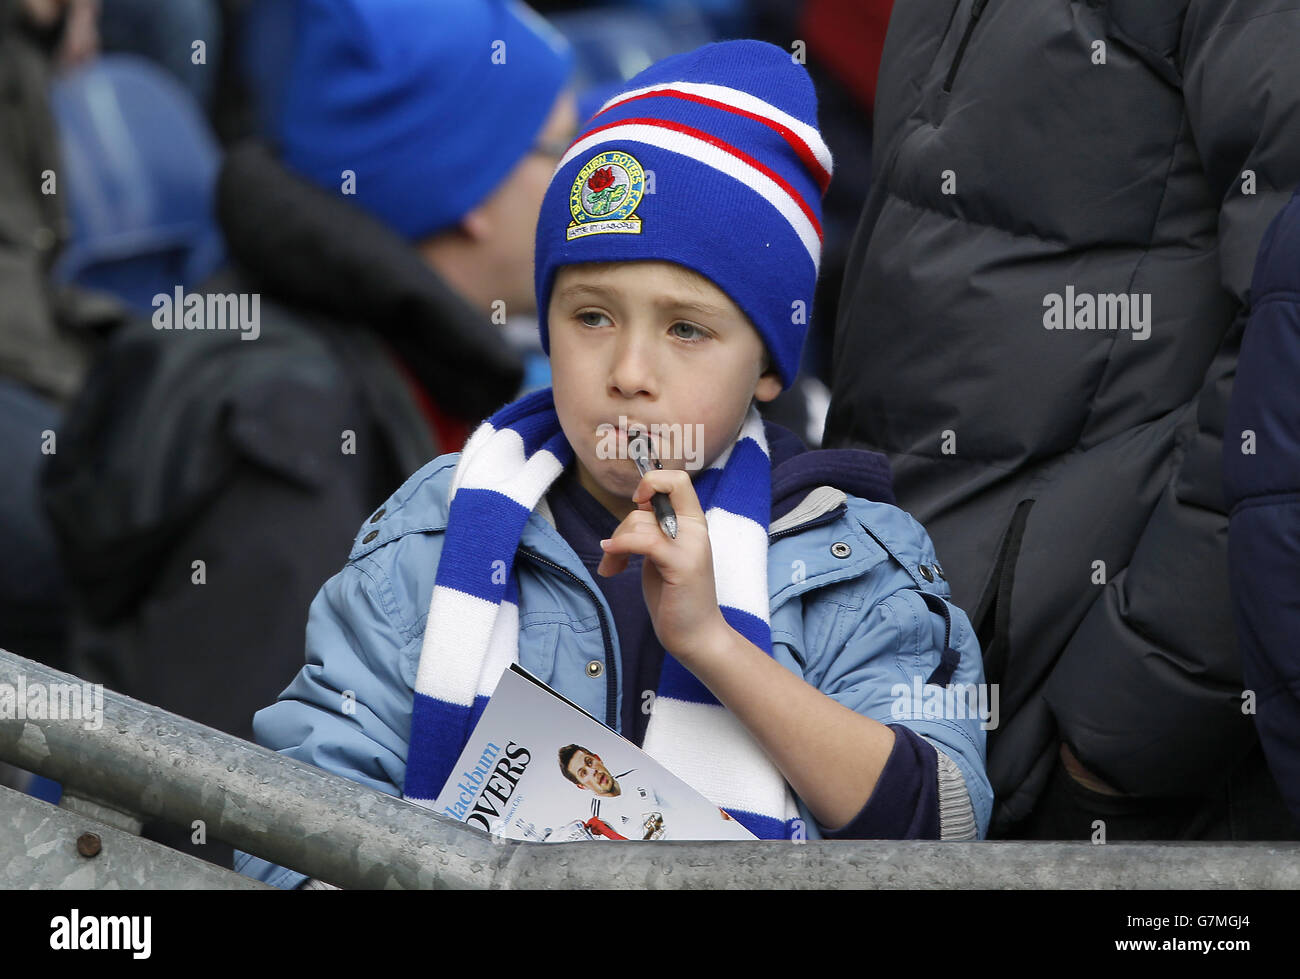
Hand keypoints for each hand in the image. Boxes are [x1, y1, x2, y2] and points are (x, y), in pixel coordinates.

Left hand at [596, 468, 729, 665]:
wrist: (695, 635)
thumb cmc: (676, 595)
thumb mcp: (663, 552)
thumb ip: (654, 527)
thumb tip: (638, 502)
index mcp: (693, 523)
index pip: (677, 479)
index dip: (653, 482)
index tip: (637, 502)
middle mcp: (695, 529)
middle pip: (648, 502)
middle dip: (623, 526)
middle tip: (615, 551)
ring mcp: (690, 546)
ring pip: (641, 522)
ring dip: (617, 544)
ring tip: (614, 568)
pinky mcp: (681, 565)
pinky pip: (644, 541)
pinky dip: (621, 547)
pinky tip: (612, 563)